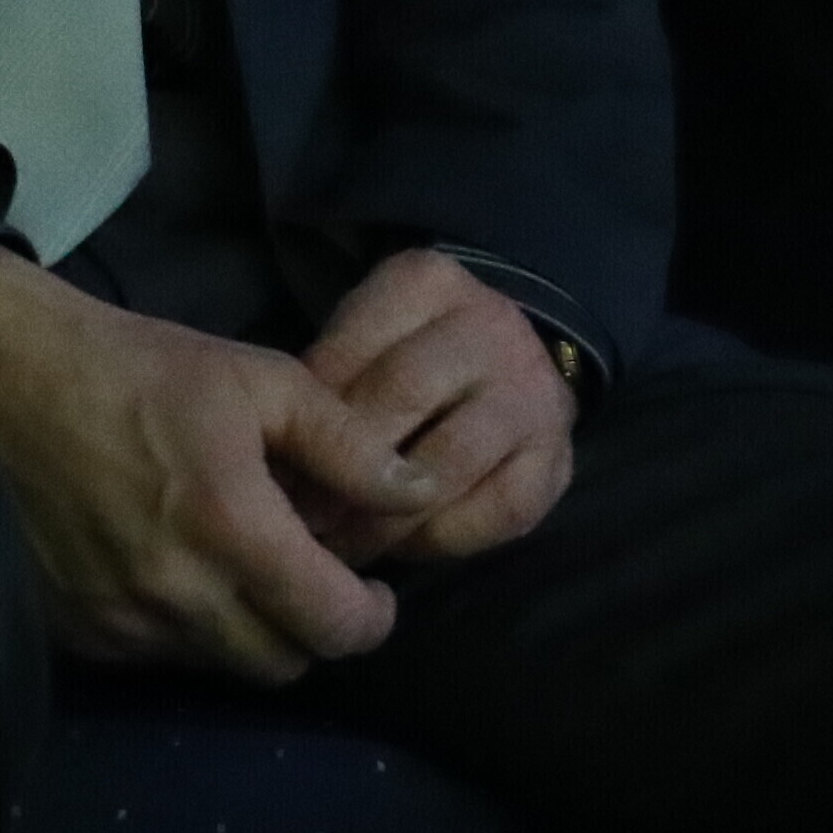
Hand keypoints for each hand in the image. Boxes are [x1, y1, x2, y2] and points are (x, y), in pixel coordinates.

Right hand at [0, 246, 411, 682]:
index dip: (370, 619)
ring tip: (244, 570)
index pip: (332, 626)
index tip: (373, 592)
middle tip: (314, 581)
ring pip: (220, 666)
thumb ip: (346, 443)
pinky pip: (158, 658)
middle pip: (282, 665)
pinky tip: (180, 570)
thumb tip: (418, 490)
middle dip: (313, 631)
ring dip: (248, 633)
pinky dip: (185, 629)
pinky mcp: (78, 632)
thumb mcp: (258, 378)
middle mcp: (177, 594)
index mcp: (230, 527)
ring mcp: (120, 622)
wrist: (0, 379)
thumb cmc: (137, 367)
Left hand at [294, 250, 576, 569]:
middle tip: (301, 521)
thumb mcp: (365, 338)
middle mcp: (490, 327)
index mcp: (428, 284)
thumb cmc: (413, 357)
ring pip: (448, 462)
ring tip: (343, 548)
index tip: (274, 473)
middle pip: (402, 397)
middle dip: (342, 469)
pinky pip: (497, 511)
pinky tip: (405, 545)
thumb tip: (276, 468)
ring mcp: (533, 394)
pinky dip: (442, 538)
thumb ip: (327, 384)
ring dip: (385, 517)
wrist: (516, 364)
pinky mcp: (559, 462)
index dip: (306, 422)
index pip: (349, 352)